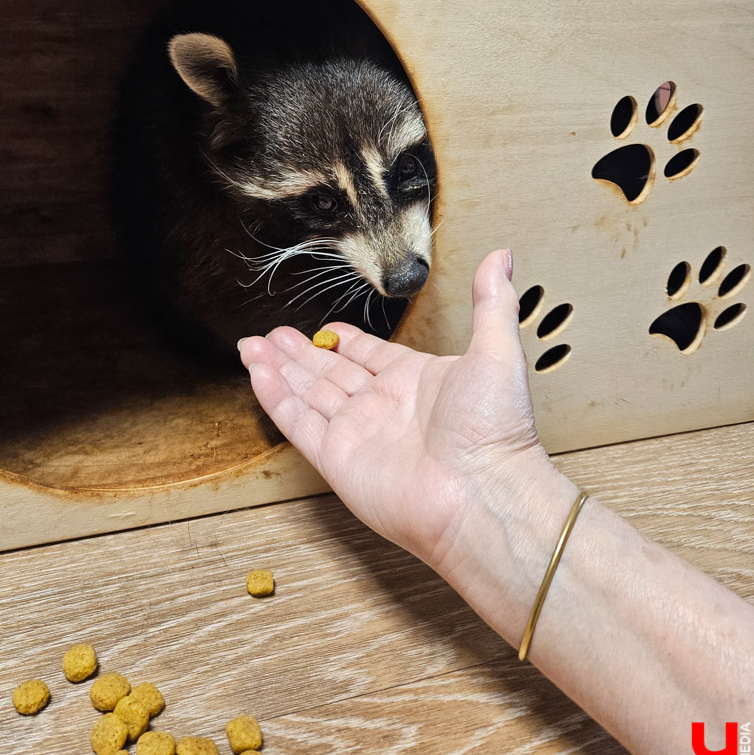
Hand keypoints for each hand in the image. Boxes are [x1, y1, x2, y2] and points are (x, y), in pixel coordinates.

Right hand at [238, 249, 551, 569]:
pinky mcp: (337, 460)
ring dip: (279, 370)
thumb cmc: (497, 433)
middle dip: (299, 354)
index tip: (324, 329)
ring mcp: (357, 434)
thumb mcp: (497, 352)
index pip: (369, 356)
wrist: (484, 496)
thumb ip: (492, 303)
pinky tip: (258, 375)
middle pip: (329, 373)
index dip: (344, 342)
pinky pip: (298, 423)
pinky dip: (275, 398)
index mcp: (415, 381)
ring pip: (308, 394)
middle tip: (271, 334)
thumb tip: (502, 259)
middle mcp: (383, 407)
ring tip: (252, 348)